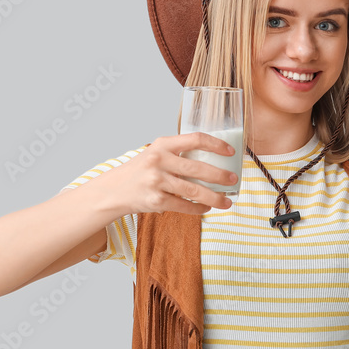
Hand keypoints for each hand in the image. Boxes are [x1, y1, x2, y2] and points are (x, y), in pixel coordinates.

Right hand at [111, 132, 236, 214]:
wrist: (114, 190)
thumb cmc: (140, 171)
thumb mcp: (155, 153)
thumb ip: (178, 154)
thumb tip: (212, 161)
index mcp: (163, 144)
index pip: (195, 139)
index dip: (216, 144)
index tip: (230, 151)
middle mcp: (159, 160)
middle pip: (198, 168)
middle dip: (220, 175)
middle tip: (234, 179)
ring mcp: (157, 181)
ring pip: (194, 191)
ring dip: (214, 197)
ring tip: (226, 201)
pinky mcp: (156, 200)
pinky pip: (184, 205)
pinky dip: (198, 209)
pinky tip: (206, 208)